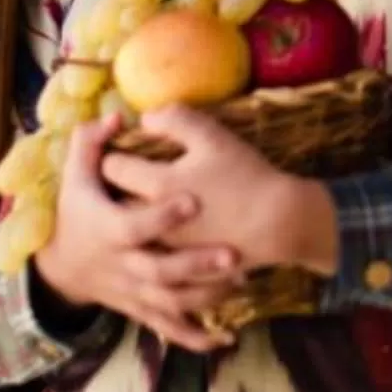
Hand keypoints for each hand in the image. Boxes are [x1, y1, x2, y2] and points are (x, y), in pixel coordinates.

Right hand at [33, 112, 241, 352]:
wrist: (64, 266)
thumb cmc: (77, 212)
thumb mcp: (75, 177)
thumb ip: (91, 145)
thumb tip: (115, 117)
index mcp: (108, 229)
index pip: (135, 225)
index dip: (161, 215)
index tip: (193, 200)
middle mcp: (122, 265)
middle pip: (160, 271)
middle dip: (197, 264)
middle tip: (234, 254)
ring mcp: (133, 292)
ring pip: (170, 304)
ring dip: (206, 297)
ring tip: (242, 281)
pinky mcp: (142, 310)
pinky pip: (170, 329)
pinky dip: (197, 337)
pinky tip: (226, 338)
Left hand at [112, 107, 338, 277]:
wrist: (278, 223)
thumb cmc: (245, 175)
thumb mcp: (212, 135)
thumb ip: (175, 120)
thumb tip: (145, 118)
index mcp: (156, 186)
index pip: (113, 168)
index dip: (114, 155)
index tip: (121, 151)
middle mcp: (153, 223)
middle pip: (117, 205)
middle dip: (116, 191)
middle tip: (125, 180)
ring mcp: (168, 252)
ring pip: (132, 238)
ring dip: (131, 225)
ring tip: (140, 213)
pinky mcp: (183, 272)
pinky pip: (156, 268)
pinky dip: (154, 256)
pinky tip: (163, 246)